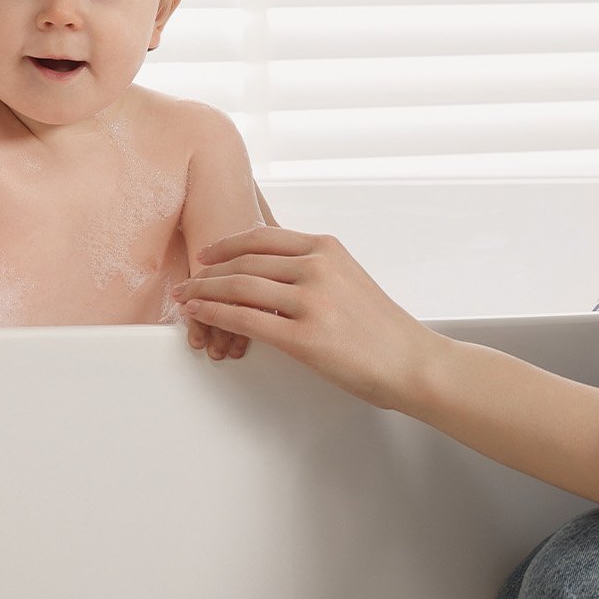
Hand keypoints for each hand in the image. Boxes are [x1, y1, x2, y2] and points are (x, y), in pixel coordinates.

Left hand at [172, 227, 438, 409]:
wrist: (412, 361)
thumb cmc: (381, 329)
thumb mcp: (348, 280)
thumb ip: (311, 269)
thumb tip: (267, 271)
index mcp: (327, 248)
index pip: (262, 237)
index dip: (226, 244)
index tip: (207, 255)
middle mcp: (317, 267)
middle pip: (244, 261)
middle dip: (208, 272)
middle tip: (187, 281)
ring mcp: (311, 301)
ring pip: (239, 287)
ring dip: (204, 292)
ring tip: (186, 299)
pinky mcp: (305, 336)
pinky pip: (246, 320)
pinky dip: (215, 314)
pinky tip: (201, 315)